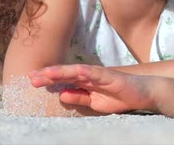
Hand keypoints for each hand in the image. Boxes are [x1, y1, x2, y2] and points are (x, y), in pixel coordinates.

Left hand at [29, 64, 154, 113]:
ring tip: (46, 73)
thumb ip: (79, 97)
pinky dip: (84, 72)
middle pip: (65, 73)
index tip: (32, 81)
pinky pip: (95, 73)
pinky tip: (74, 72)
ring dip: (61, 71)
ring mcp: (99, 74)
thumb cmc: (119, 96)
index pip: (63, 79)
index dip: (48, 79)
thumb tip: (62, 94)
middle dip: (48, 74)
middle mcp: (89, 75)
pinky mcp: (110, 75)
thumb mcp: (94, 102)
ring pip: (76, 71)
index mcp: (85, 82)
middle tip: (31, 76)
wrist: (142, 94)